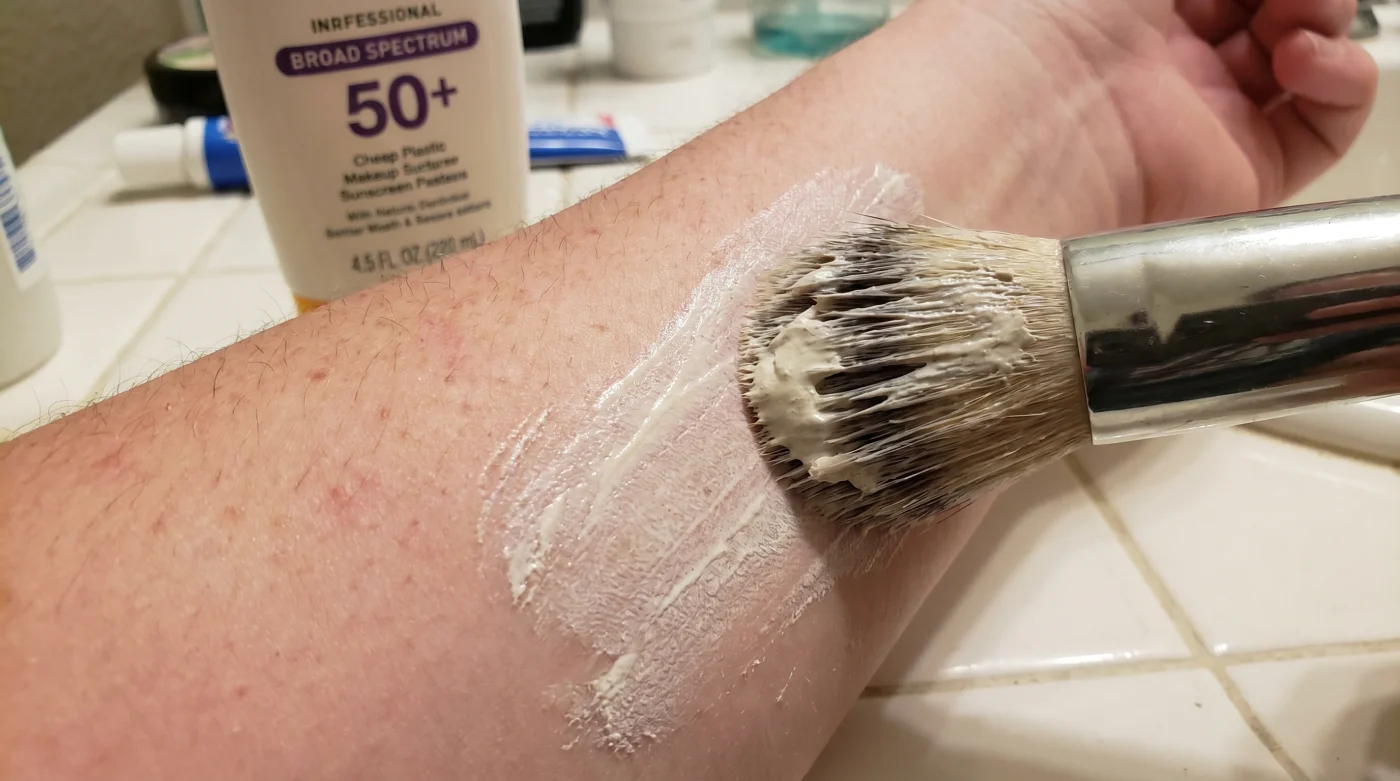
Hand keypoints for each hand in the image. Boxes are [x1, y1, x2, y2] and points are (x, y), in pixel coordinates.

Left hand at [1002, 0, 1378, 223]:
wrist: (1005, 133)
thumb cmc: (1022, 26)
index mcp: (1113, 11)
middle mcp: (1156, 65)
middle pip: (1263, 13)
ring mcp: (1197, 122)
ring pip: (1301, 64)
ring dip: (1324, 21)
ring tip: (1299, 12)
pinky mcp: (1231, 179)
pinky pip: (1318, 129)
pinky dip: (1340, 84)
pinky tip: (1307, 57)